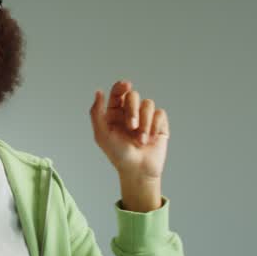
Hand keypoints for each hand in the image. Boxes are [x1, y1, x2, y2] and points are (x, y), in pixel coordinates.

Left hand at [89, 80, 169, 204]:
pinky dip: (154, 126)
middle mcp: (131, 113)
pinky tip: (151, 139)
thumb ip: (97, 112)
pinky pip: (159, 114)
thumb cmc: (118, 154)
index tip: (125, 85)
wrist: (138, 170)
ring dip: (144, 122)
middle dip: (132, 109)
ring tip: (141, 140)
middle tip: (131, 126)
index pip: (118, 93)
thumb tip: (99, 92)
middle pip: (134, 95)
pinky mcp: (159, 124)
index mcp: (115, 113)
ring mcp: (145, 118)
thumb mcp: (101, 134)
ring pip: (148, 104)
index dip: (121, 86)